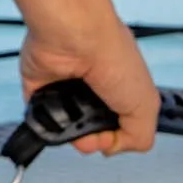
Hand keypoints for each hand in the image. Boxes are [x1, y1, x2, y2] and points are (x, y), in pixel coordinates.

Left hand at [19, 13, 156, 154]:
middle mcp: (92, 85)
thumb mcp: (146, 107)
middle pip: (89, 129)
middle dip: (90, 139)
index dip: (114, 139)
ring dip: (67, 129)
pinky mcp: (37, 84)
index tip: (112, 138)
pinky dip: (40, 117)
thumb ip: (139, 137)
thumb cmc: (112, 55)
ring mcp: (64, 85)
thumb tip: (113, 147)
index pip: (117, 126)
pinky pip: (36, 113)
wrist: (74, 35)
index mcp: (121, 86)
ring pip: (63, 125)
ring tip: (72, 115)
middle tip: (91, 130)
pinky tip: (51, 111)